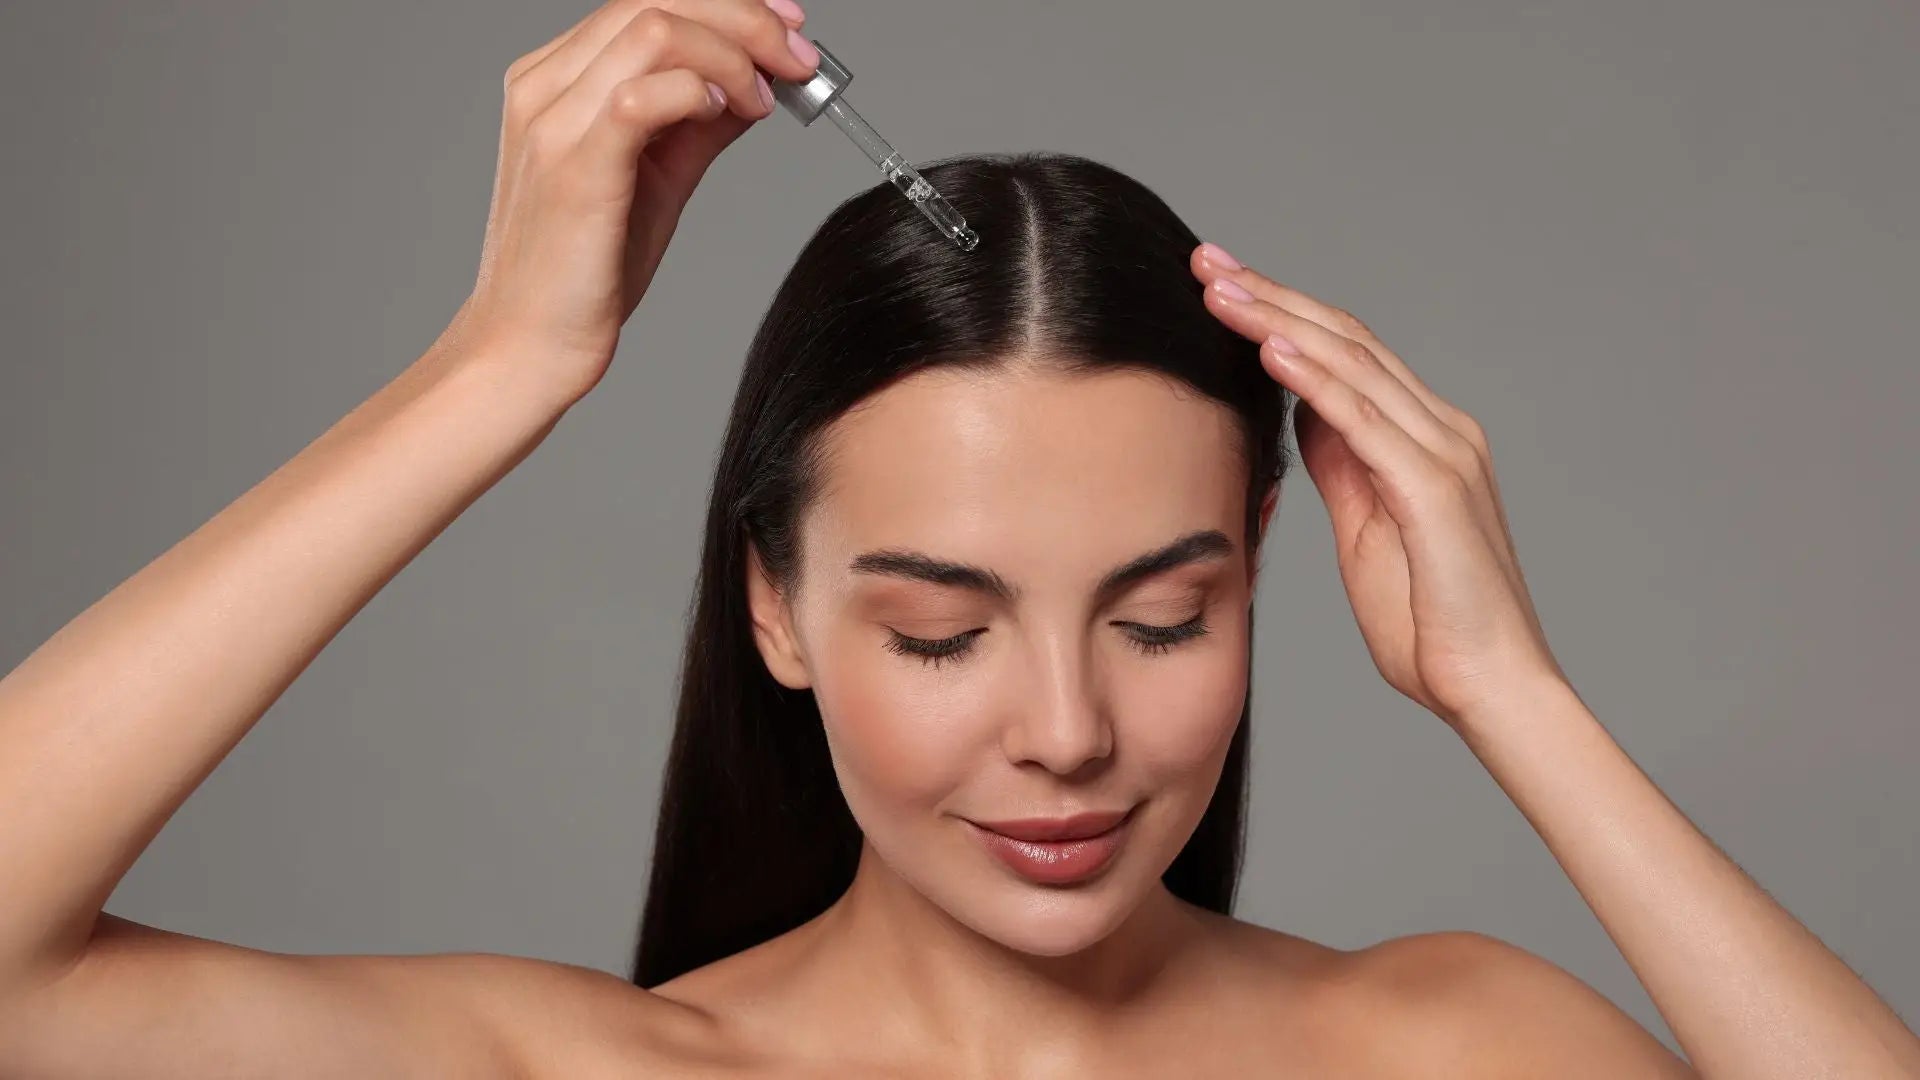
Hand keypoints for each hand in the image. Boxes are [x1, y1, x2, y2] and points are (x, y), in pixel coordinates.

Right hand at [453, 0, 820, 401]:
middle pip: (653, 1)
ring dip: (732, 53)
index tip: (789, 28)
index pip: (646, 3)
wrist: (530, 344)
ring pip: (653, 30)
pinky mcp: (574, 166)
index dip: (728, 5)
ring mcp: (552, 122)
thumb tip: (755, 83)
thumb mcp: (657, 177)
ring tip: (765, 97)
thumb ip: (698, 124)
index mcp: (554, 79)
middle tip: (799, 57)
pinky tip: (725, 113)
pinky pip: (643, 95)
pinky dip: (698, 91)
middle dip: (745, 18)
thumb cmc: (584, 271)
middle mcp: (544, 87)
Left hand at [1190, 242, 1568, 727]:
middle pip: (1346, 340)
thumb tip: (1305, 415)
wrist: (1492, 688)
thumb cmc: (1431, 624)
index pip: (1346, 354)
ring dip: (1279, 320)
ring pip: (1352, 364)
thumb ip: (1343, 469)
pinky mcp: (1435, 490)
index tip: (1222, 284)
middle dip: (1271, 296)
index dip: (1282, 313)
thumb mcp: (1366, 532)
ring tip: (1222, 288)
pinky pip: (1365, 421)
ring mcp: (1443, 454)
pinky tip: (1269, 350)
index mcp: (1425, 439)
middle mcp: (1441, 430)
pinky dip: (1315, 380)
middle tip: (1206, 259)